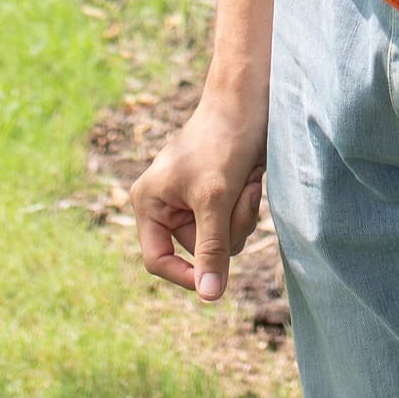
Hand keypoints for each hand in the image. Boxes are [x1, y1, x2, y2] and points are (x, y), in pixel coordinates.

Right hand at [129, 99, 268, 299]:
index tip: (214, 282)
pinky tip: (249, 179)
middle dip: (225, 229)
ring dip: (241, 217)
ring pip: (223, 240)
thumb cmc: (222, 142)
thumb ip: (211, 248)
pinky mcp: (218, 196)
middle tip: (237, 194)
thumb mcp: (215, 199)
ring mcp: (193, 202)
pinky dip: (246, 207)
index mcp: (149, 203)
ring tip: (243, 182)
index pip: (157, 259)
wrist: (248, 102)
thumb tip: (209, 295)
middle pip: (199, 251)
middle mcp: (167, 205)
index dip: (184, 274)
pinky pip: (234, 224)